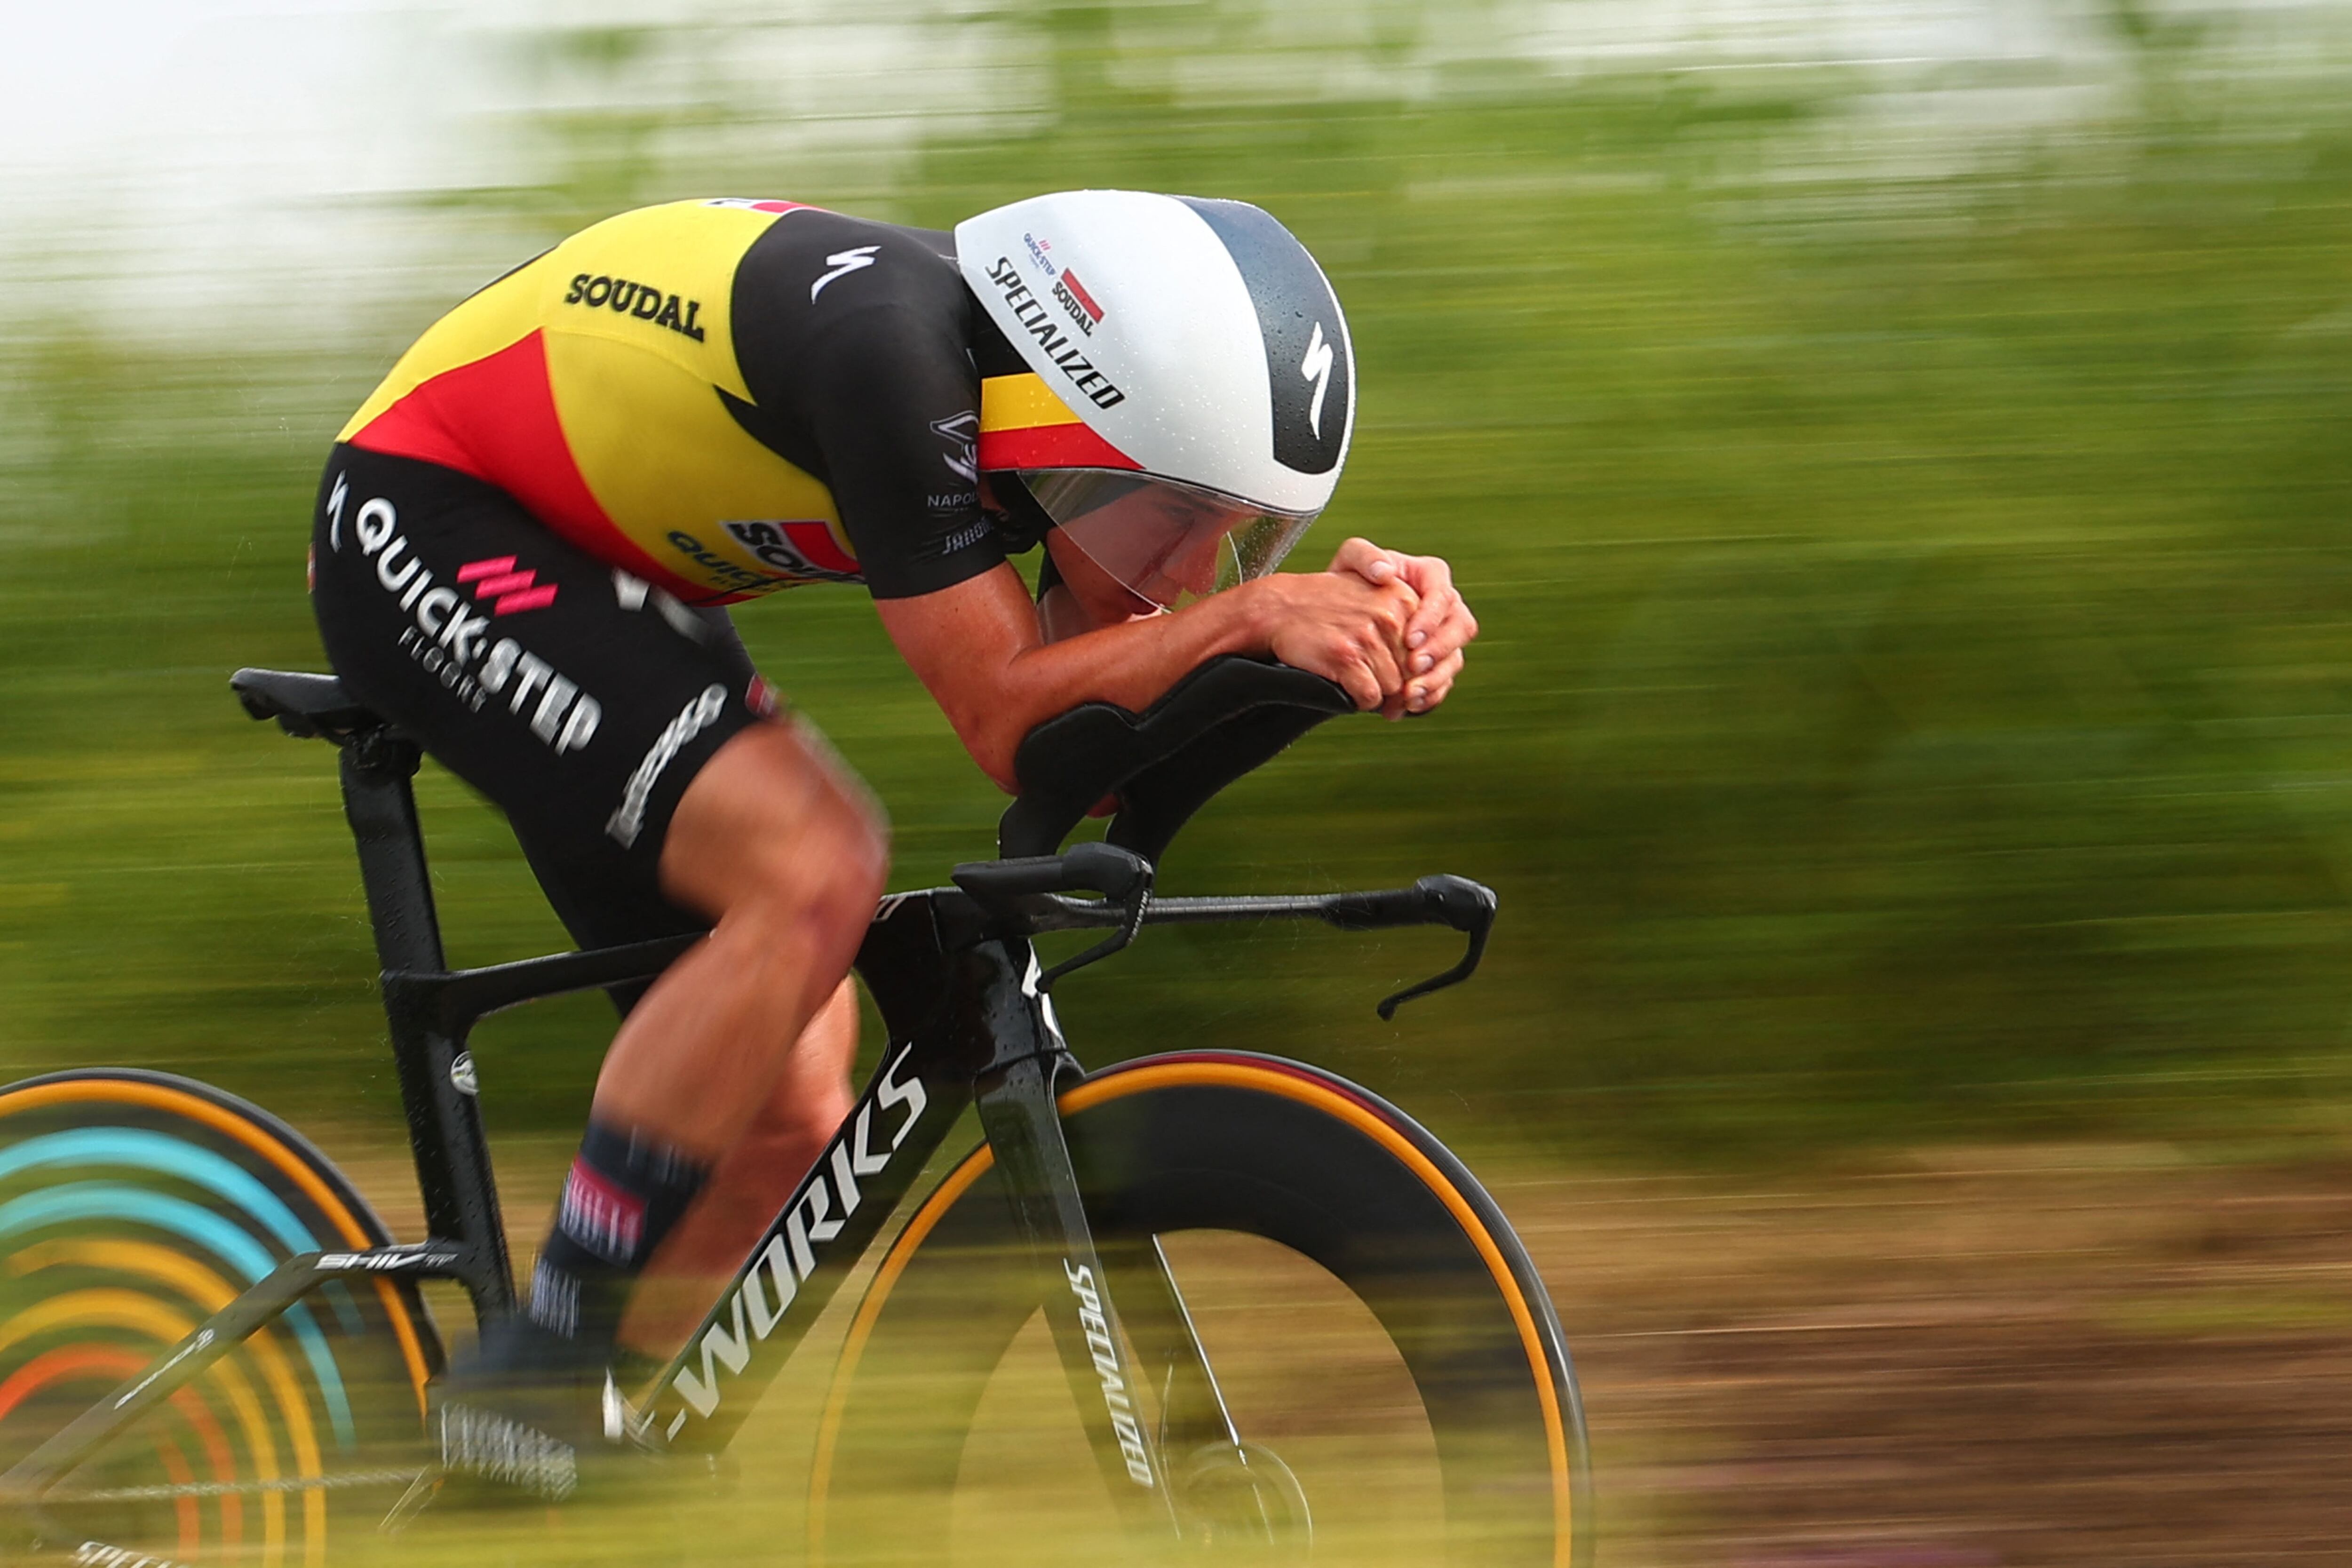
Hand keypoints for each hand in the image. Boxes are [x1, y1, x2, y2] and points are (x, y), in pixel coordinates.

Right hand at [1253, 571, 1420, 713]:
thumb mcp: (1374, 597)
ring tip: (1354, 678)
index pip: (1426, 649)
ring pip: (1392, 687)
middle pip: (1411, 672)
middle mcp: (1389, 615)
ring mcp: (1366, 636)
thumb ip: (1407, 622)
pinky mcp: (1345, 657)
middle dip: (1395, 684)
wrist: (1280, 608)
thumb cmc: (1329, 608)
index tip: (1397, 675)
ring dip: (1375, 692)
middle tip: (1373, 683)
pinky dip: (1358, 699)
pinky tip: (1345, 685)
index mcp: (1402, 597)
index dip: (1412, 669)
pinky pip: (1369, 697)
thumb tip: (1427, 668)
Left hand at [1327, 538, 1477, 716]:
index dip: (1430, 619)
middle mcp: (1444, 606)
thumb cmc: (1350, 580)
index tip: (1410, 639)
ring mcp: (1443, 635)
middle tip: (1414, 667)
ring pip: (1455, 658)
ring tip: (1410, 694)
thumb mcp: (1350, 560)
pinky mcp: (1436, 662)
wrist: (1342, 611)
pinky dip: (1430, 695)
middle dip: (1439, 650)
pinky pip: (1444, 680)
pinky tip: (1411, 705)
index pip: (1442, 596)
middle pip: (1459, 627)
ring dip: (1435, 679)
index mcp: (1431, 577)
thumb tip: (1385, 572)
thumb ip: (1365, 556)